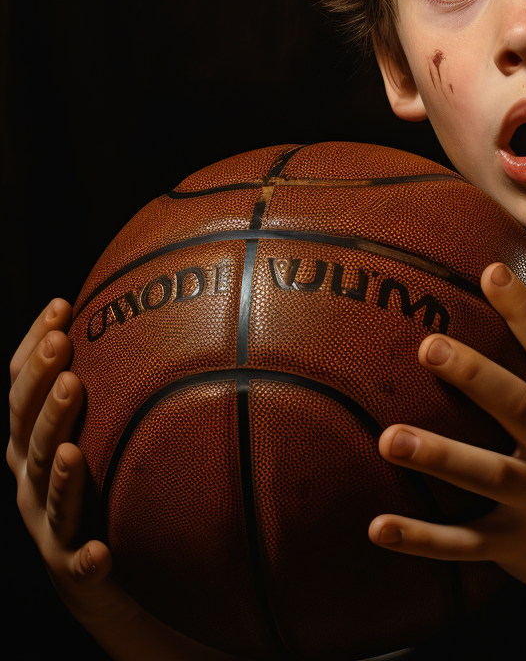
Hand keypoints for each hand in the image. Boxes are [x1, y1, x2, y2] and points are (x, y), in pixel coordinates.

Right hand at [8, 299, 122, 614]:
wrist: (102, 576)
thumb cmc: (101, 488)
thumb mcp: (99, 432)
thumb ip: (111, 385)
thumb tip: (146, 314)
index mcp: (34, 445)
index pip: (23, 392)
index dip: (36, 350)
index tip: (61, 305)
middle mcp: (33, 481)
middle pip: (30, 434)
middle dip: (43, 391)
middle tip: (64, 349)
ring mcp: (52, 527)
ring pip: (50, 494)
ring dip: (59, 471)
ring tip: (72, 446)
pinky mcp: (76, 569)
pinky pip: (80, 565)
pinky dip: (87, 558)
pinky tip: (101, 551)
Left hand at [367, 262, 525, 613]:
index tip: (492, 272)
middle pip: (518, 408)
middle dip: (475, 376)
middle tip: (428, 344)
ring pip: (486, 477)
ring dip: (439, 457)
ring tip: (388, 438)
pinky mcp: (515, 546)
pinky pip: (464, 544)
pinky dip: (422, 540)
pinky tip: (377, 526)